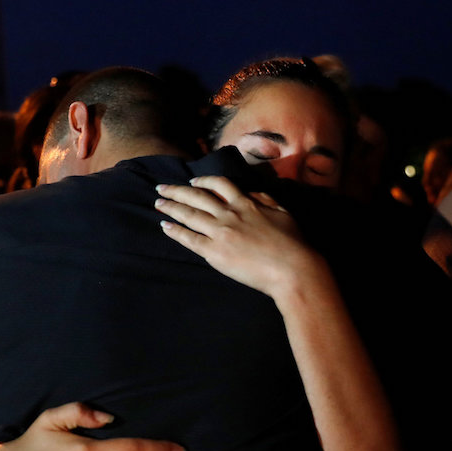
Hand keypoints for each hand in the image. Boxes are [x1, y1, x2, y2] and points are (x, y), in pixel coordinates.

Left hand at [155, 176, 320, 299]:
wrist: (292, 269)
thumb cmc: (293, 243)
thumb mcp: (282, 212)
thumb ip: (265, 199)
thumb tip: (251, 192)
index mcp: (246, 203)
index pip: (219, 184)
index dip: (203, 181)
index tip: (193, 181)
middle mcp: (229, 214)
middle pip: (196, 197)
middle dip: (177, 190)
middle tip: (162, 188)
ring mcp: (220, 233)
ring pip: (189, 215)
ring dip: (171, 207)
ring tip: (158, 203)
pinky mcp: (215, 253)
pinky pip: (189, 239)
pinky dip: (175, 231)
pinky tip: (165, 226)